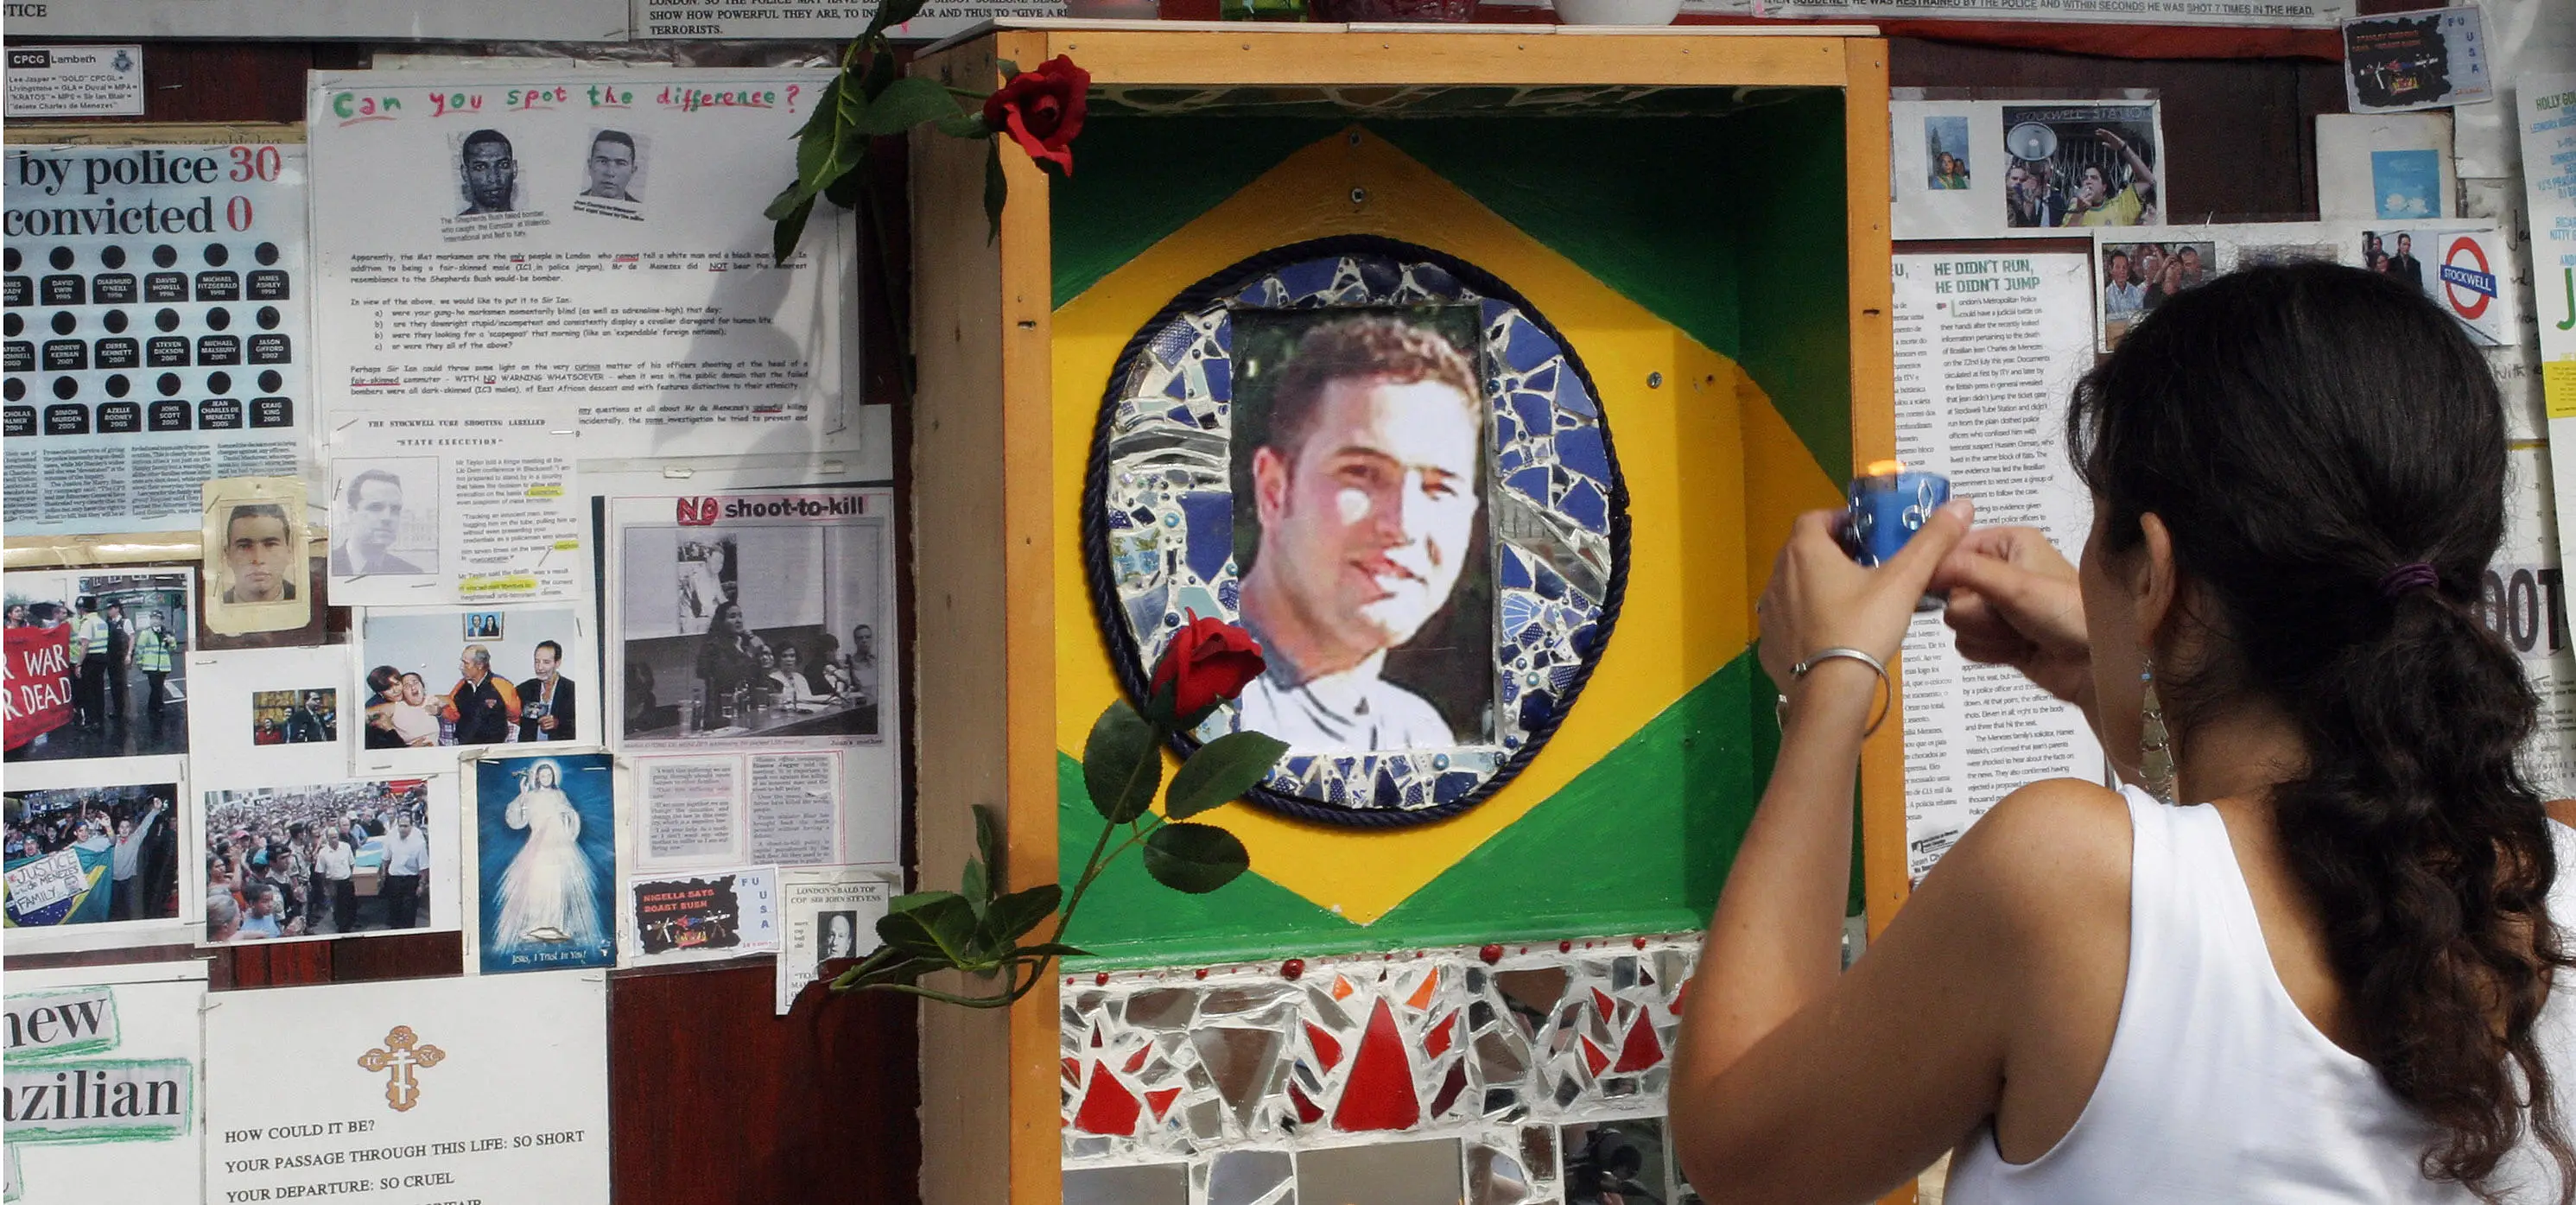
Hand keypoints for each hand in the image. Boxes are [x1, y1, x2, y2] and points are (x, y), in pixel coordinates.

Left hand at [1757, 499, 1973, 691]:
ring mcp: (1768, 612)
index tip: (1868, 535)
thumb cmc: (1864, 628)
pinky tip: (1833, 636)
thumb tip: (1962, 504)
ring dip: (1818, 586)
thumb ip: (1932, 541)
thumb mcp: (1903, 581)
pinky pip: (1787, 622)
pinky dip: (1806, 621)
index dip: (1841, 521)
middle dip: (1833, 553)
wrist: (1829, 692)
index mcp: (1804, 551)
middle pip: (1804, 551)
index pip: (1816, 518)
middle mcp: (1778, 575)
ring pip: (1793, 586)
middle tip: (1868, 568)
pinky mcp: (1768, 644)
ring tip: (1854, 602)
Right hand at [1926, 525, 2093, 707]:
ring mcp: (1997, 608)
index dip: (1944, 570)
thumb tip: (1922, 566)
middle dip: (1976, 610)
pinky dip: (1989, 651)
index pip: (1951, 549)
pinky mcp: (1997, 639)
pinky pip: (1966, 644)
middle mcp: (1999, 571)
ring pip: (1955, 621)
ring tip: (2020, 634)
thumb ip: (1965, 571)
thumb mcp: (2015, 584)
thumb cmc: (2065, 611)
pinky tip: (2017, 651)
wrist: (2099, 665)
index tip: (1945, 588)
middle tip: (2008, 615)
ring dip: (1985, 633)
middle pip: (1949, 590)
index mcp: (2007, 543)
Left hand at [2093, 127, 2127, 151]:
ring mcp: (2112, 136)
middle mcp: (2110, 137)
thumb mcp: (2110, 146)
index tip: (2096, 133)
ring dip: (2103, 131)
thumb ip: (2106, 144)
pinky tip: (2104, 131)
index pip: (2103, 136)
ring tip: (2099, 129)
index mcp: (2108, 139)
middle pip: (2104, 133)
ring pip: (2107, 133)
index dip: (2100, 134)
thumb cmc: (2116, 146)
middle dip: (2100, 132)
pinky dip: (2107, 132)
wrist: (2121, 147)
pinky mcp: (2114, 136)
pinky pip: (2110, 134)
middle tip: (2096, 130)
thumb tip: (2102, 143)